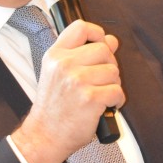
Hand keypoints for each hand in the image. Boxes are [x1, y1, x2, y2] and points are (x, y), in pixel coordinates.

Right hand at [11, 19, 124, 162]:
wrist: (45, 135)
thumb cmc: (53, 106)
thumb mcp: (57, 73)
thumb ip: (81, 54)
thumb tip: (111, 41)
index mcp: (55, 55)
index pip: (81, 27)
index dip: (97, 33)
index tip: (102, 43)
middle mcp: (65, 64)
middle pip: (103, 49)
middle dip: (109, 64)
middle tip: (103, 78)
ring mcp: (78, 81)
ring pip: (113, 71)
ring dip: (113, 84)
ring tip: (102, 93)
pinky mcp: (91, 99)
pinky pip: (117, 91)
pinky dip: (117, 100)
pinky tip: (107, 105)